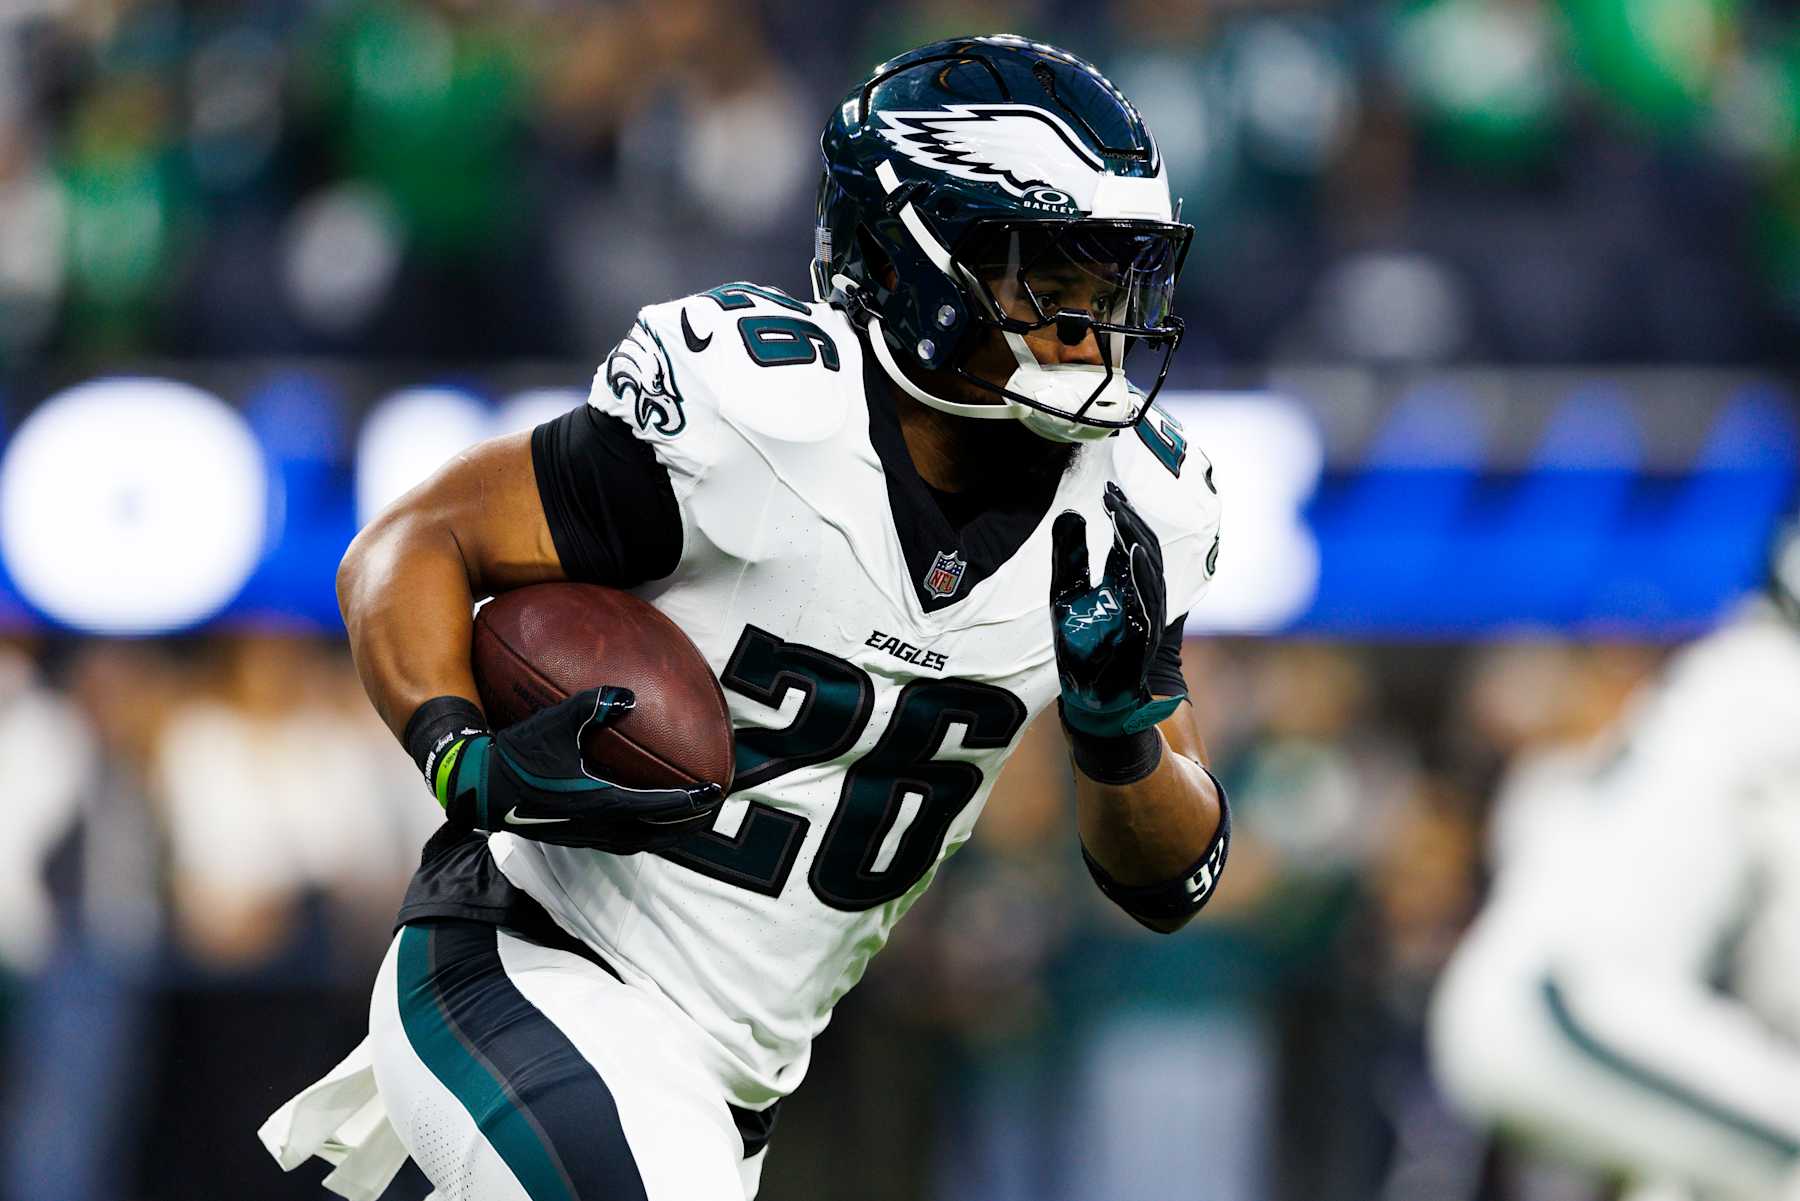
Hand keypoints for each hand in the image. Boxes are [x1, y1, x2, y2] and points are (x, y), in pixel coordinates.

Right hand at [435, 687, 722, 852]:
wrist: (475, 788)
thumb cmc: (515, 754)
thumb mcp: (554, 723)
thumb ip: (593, 705)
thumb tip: (629, 695)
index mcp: (598, 802)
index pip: (656, 806)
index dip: (687, 800)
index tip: (712, 791)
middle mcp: (595, 826)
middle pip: (654, 834)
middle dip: (685, 824)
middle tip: (708, 809)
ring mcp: (582, 836)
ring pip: (635, 842)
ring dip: (662, 833)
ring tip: (682, 820)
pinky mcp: (569, 836)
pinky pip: (616, 841)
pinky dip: (637, 831)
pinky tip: (636, 816)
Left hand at [1050, 482, 1184, 737]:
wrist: (1089, 698)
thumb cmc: (1082, 647)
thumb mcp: (1067, 593)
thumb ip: (1070, 556)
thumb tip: (1070, 512)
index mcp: (1124, 584)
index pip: (1130, 540)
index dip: (1121, 514)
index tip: (1107, 488)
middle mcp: (1140, 596)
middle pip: (1145, 549)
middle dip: (1130, 521)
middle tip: (1113, 495)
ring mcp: (1145, 616)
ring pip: (1150, 571)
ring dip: (1137, 541)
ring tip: (1122, 514)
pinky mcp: (1143, 637)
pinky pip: (1148, 601)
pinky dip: (1141, 576)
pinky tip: (1132, 553)